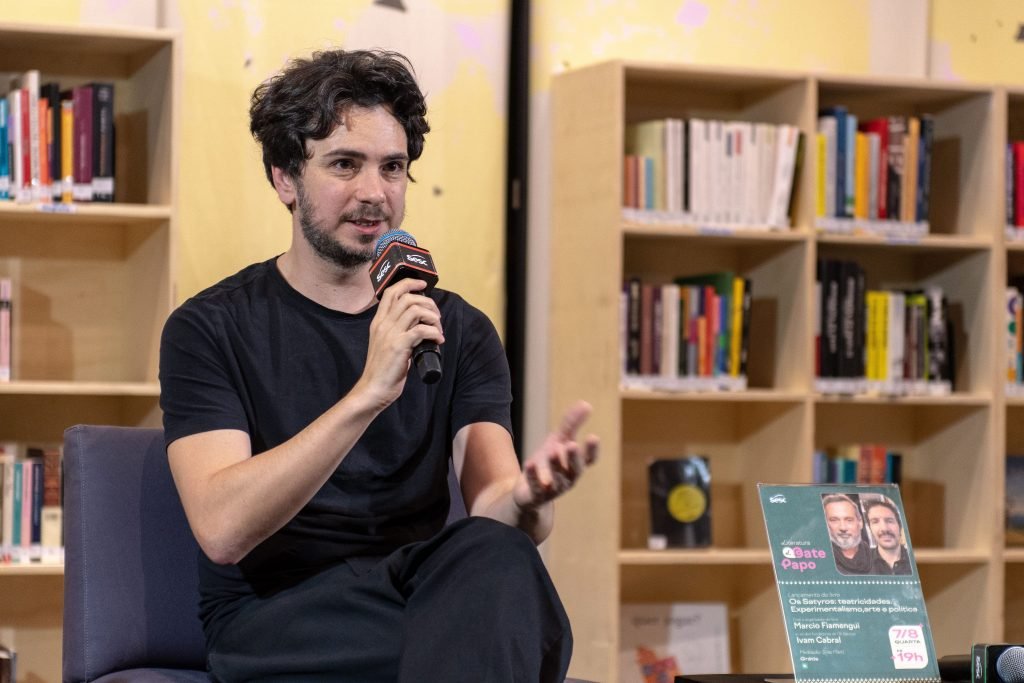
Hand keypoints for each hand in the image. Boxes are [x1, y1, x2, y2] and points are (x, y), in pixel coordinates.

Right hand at [356, 278, 443, 407]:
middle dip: (428, 302)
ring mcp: (390, 334)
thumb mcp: (385, 344)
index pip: (391, 292)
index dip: (409, 283)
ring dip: (433, 317)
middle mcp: (383, 324)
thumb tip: (418, 326)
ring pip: (416, 309)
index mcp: (378, 322)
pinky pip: (422, 330)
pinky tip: (438, 341)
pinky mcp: (399, 346)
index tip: (423, 285)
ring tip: (438, 329)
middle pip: (407, 297)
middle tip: (436, 316)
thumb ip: (397, 332)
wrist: (373, 389)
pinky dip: (434, 332)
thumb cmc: (382, 370)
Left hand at [513, 400, 598, 508]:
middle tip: (573, 445)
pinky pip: (536, 486)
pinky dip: (533, 476)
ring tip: (553, 450)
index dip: (592, 450)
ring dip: (556, 465)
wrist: (528, 491)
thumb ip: (571, 424)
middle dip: (574, 458)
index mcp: (575, 465)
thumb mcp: (558, 441)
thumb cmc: (548, 463)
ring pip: (557, 479)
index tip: (593, 437)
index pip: (589, 459)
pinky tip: (529, 463)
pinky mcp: (536, 495)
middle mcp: (568, 478)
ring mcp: (553, 489)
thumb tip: (586, 404)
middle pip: (575, 470)